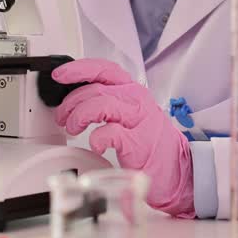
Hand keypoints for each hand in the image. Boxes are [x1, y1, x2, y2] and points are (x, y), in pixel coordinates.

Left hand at [52, 58, 194, 217]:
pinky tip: (96, 145)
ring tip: (72, 129)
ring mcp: (138, 121)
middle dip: (71, 102)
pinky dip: (97, 138)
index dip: (78, 69)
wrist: (177, 169)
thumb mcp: (130, 113)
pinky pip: (110, 133)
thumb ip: (108, 101)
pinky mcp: (138, 143)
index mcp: (132, 90)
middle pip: (95, 88)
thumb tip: (75, 98)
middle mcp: (136, 100)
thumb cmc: (149, 141)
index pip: (104, 69)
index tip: (59, 75)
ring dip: (78, 116)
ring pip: (100, 104)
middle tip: (62, 117)